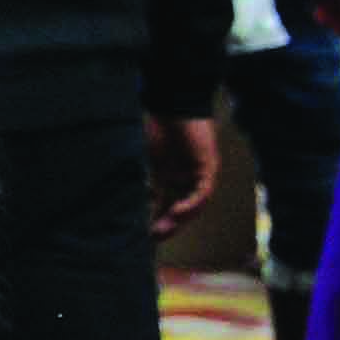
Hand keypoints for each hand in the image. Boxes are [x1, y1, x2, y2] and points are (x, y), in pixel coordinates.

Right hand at [145, 113, 222, 237]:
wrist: (173, 102)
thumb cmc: (158, 123)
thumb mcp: (149, 155)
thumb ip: (146, 176)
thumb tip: (130, 195)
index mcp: (172, 174)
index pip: (166, 201)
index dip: (157, 217)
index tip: (144, 232)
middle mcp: (187, 177)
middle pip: (181, 206)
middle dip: (168, 223)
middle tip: (153, 237)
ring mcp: (199, 173)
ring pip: (194, 204)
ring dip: (179, 219)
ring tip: (163, 229)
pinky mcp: (208, 167)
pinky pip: (202, 192)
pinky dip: (191, 203)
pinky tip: (177, 211)